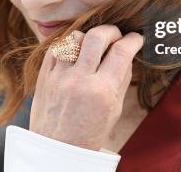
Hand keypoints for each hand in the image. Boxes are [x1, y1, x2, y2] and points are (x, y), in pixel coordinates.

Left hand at [29, 25, 143, 150]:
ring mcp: (59, 77)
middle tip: (116, 37)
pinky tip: (74, 53)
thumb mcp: (114, 110)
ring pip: (73, 37)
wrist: (56, 149)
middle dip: (112, 31)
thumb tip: (127, 54)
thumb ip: (121, 79)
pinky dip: (67, 45)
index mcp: (102, 92)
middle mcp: (79, 81)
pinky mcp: (44, 76)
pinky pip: (55, 48)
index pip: (121, 52)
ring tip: (92, 46)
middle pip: (97, 36)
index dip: (133, 40)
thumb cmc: (89, 133)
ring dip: (87, 37)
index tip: (135, 38)